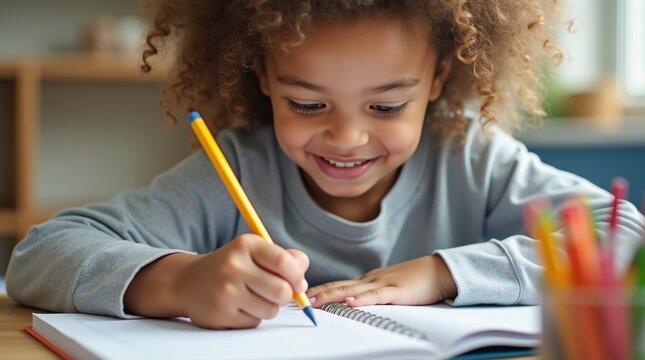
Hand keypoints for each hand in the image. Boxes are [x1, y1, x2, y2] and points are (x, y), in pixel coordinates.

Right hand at [124, 234, 308, 329]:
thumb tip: (302, 280)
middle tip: (277, 293)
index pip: (284, 262)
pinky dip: (252, 317)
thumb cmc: (231, 266)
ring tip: (253, 297)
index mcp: (246, 245)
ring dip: (268, 307)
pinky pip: (254, 322)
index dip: (298, 276)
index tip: (299, 284)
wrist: (188, 282)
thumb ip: (284, 259)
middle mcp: (233, 266)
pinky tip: (238, 306)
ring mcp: (225, 291)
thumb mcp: (255, 252)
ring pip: (270, 310)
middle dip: (286, 296)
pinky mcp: (219, 314)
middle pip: (282, 291)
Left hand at [306, 255, 456, 307]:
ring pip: (353, 291)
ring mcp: (384, 284)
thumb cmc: (416, 281)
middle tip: (297, 299)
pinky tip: (350, 303)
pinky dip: (362, 300)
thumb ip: (371, 293)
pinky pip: (378, 297)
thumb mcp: (389, 287)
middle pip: (339, 286)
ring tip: (314, 301)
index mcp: (369, 280)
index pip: (338, 285)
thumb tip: (352, 302)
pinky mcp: (398, 292)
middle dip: (318, 293)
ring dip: (331, 296)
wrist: (440, 271)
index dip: (319, 290)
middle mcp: (371, 280)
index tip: (301, 296)